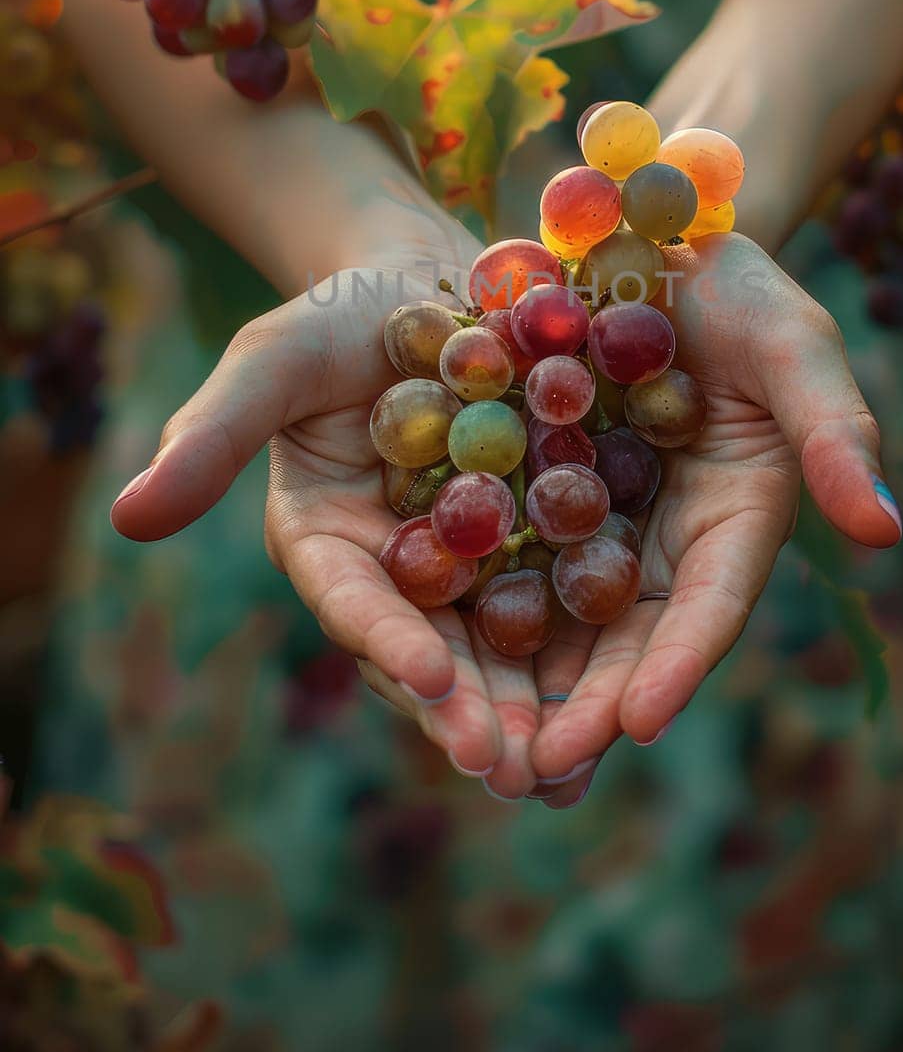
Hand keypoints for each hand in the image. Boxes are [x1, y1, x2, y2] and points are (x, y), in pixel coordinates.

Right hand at [108, 211, 576, 798]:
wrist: (432, 283)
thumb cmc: (337, 317)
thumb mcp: (274, 360)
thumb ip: (213, 434)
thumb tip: (124, 517)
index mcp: (327, 542)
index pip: (353, 601)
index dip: (385, 640)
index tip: (428, 677)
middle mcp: (399, 570)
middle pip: (430, 652)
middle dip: (468, 711)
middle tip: (513, 768)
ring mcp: (472, 564)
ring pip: (500, 649)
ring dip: (533, 712)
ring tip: (571, 768)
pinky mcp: (538, 542)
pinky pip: (565, 601)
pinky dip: (590, 651)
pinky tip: (630, 694)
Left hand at [527, 232, 902, 800]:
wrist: (646, 241)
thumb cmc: (739, 288)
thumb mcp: (794, 345)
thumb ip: (834, 432)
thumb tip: (885, 531)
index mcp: (735, 517)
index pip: (709, 606)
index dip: (677, 664)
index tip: (641, 722)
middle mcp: (664, 536)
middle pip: (628, 635)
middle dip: (592, 706)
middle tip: (543, 770)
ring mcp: (595, 516)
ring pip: (559, 615)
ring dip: (526, 685)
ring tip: (484, 750)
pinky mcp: (531, 487)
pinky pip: (502, 552)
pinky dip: (474, 604)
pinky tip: (430, 650)